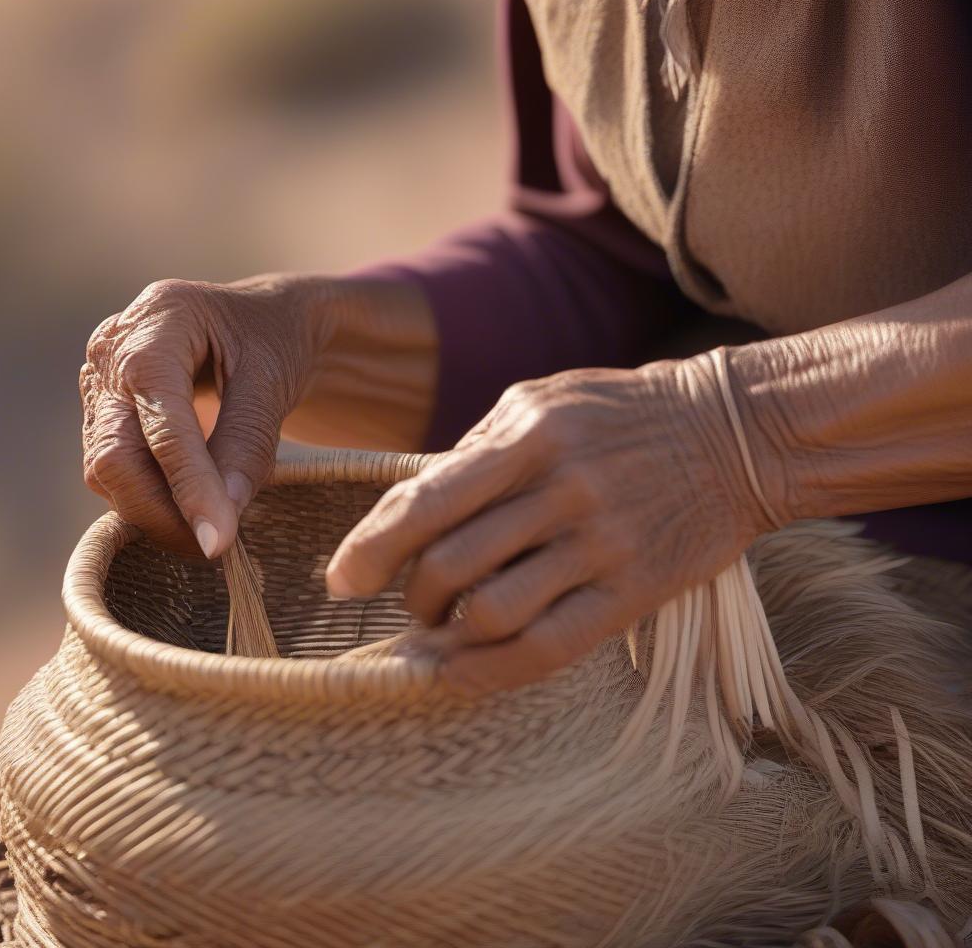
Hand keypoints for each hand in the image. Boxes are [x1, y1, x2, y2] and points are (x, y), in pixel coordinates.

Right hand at [81, 274, 333, 556]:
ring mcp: (102, 384)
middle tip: (215, 547)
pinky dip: (152, 501)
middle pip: (115, 451)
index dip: (187, 482)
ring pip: (107, 470)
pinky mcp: (105, 416)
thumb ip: (248, 441)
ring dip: (156, 512)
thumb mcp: (274, 379)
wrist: (264, 326)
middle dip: (161, 510)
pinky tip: (193, 512)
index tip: (216, 539)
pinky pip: (115, 472)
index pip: (160, 415)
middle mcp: (114, 349)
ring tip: (213, 531)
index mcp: (160, 319)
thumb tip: (222, 515)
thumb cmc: (275, 340)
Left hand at [326, 360, 770, 694]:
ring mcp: (602, 544)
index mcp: (530, 434)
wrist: (734, 435)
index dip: (369, 548)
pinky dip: (491, 673)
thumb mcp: (545, 401)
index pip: (425, 500)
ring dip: (446, 636)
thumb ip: (478, 448)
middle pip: (449, 566)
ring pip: (493, 613)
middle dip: (411, 597)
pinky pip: (549, 647)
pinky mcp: (635, 591)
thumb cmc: (623, 415)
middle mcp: (562, 489)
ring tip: (440, 632)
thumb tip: (408, 505)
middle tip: (411, 603)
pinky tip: (463, 674)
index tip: (341, 579)